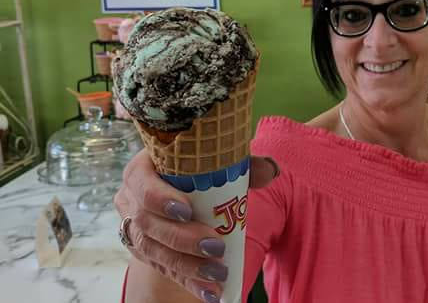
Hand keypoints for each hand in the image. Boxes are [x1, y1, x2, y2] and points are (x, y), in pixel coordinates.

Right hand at [115, 149, 278, 301]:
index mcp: (143, 169)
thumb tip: (270, 171)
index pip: (142, 182)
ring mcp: (134, 228)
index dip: (160, 198)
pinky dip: (189, 282)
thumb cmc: (200, 169)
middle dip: (183, 239)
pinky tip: (210, 293)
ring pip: (154, 252)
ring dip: (188, 266)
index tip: (187, 210)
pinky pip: (164, 270)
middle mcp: (131, 198)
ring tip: (218, 275)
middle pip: (149, 223)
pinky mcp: (144, 252)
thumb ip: (244, 164)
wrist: (182, 189)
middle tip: (215, 246)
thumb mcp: (218, 163)